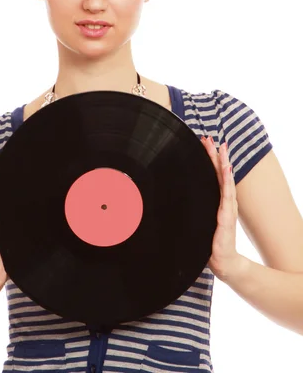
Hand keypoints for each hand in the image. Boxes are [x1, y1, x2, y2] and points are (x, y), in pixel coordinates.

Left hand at [201, 136, 241, 281]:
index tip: (204, 143)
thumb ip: (190, 207)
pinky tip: (227, 170)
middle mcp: (224, 200)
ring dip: (223, 163)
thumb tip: (169, 197)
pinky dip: (228, 181)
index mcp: (216, 200)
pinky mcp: (226, 216)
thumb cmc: (209, 240)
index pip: (213, 175)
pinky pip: (228, 196)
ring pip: (225, 180)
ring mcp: (227, 207)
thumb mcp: (198, 219)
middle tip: (209, 138)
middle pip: (219, 173)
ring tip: (221, 148)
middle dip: (215, 155)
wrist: (222, 260)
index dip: (209, 159)